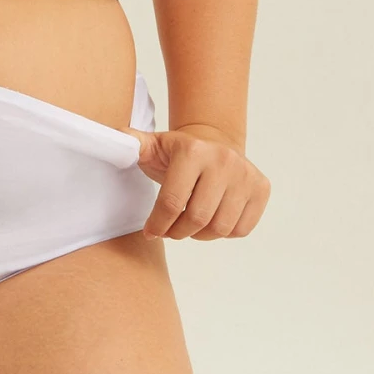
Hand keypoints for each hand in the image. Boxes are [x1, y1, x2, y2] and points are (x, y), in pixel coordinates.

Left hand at [123, 125, 270, 239]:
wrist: (214, 141)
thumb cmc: (177, 152)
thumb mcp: (152, 146)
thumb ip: (131, 144)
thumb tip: (112, 139)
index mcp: (193, 151)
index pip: (172, 201)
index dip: (158, 224)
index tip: (150, 231)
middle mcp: (223, 160)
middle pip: (197, 218)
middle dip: (178, 231)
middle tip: (170, 230)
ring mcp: (245, 174)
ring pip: (220, 227)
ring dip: (200, 234)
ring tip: (189, 225)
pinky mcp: (261, 188)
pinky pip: (241, 229)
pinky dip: (224, 232)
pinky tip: (211, 219)